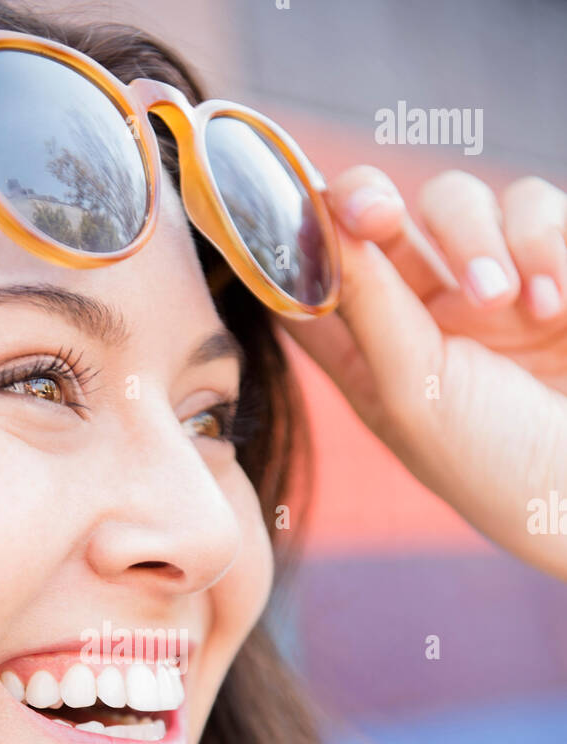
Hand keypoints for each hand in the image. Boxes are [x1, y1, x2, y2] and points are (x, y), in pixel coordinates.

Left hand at [281, 166, 566, 579]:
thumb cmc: (499, 466)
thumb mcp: (415, 393)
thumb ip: (366, 303)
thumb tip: (313, 218)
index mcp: (370, 358)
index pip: (308, 281)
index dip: (285, 236)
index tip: (280, 204)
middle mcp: (422, 316)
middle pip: (374, 215)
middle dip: (369, 200)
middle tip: (377, 213)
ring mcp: (489, 288)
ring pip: (458, 201)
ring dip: (479, 240)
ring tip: (506, 304)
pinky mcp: (553, 267)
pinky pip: (537, 209)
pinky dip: (547, 244)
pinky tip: (557, 307)